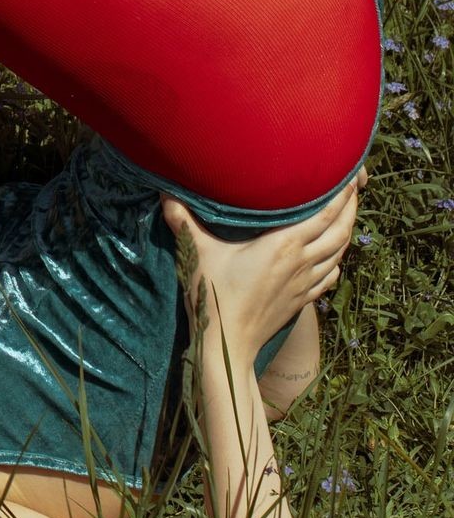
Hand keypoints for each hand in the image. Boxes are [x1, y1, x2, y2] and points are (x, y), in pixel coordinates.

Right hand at [161, 169, 363, 356]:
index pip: (324, 213)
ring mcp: (305, 282)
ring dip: (347, 231)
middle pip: (340, 230)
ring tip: (347, 215)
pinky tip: (333, 257)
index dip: (341, 193)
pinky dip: (337, 261)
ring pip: (340, 252)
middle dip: (351, 207)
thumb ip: (182, 220)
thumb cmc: (214, 294)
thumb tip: (164, 191)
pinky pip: (331, 276)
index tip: (348, 174)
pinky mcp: (303, 299)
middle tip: (354, 187)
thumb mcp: (197, 252)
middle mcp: (301, 260)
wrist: (228, 343)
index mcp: (283, 244)